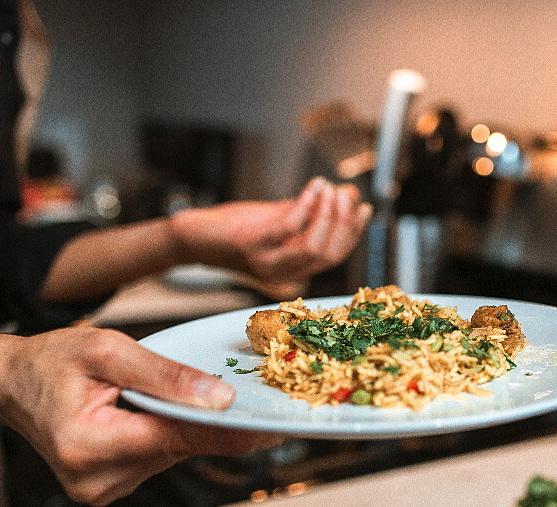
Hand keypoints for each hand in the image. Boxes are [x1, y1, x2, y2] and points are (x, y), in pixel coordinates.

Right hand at [1, 326, 279, 505]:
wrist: (10, 385)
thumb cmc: (50, 362)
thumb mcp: (108, 350)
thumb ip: (166, 375)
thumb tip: (220, 396)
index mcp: (90, 445)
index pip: (178, 439)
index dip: (228, 431)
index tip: (271, 429)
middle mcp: (97, 479)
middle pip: (178, 447)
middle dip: (199, 418)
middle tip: (222, 390)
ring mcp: (103, 489)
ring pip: (170, 454)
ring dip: (176, 425)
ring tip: (146, 394)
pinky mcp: (109, 489)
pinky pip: (156, 458)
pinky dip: (160, 435)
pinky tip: (142, 414)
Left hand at [167, 177, 371, 287]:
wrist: (195, 237)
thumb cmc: (236, 229)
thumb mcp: (278, 220)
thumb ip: (310, 211)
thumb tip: (346, 193)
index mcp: (292, 269)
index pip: (334, 257)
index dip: (353, 233)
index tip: (362, 208)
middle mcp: (283, 271)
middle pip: (329, 255)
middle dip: (344, 223)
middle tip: (346, 194)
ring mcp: (267, 261)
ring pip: (314, 246)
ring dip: (328, 215)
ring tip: (331, 189)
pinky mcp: (253, 245)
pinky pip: (290, 226)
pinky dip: (308, 203)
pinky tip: (315, 186)